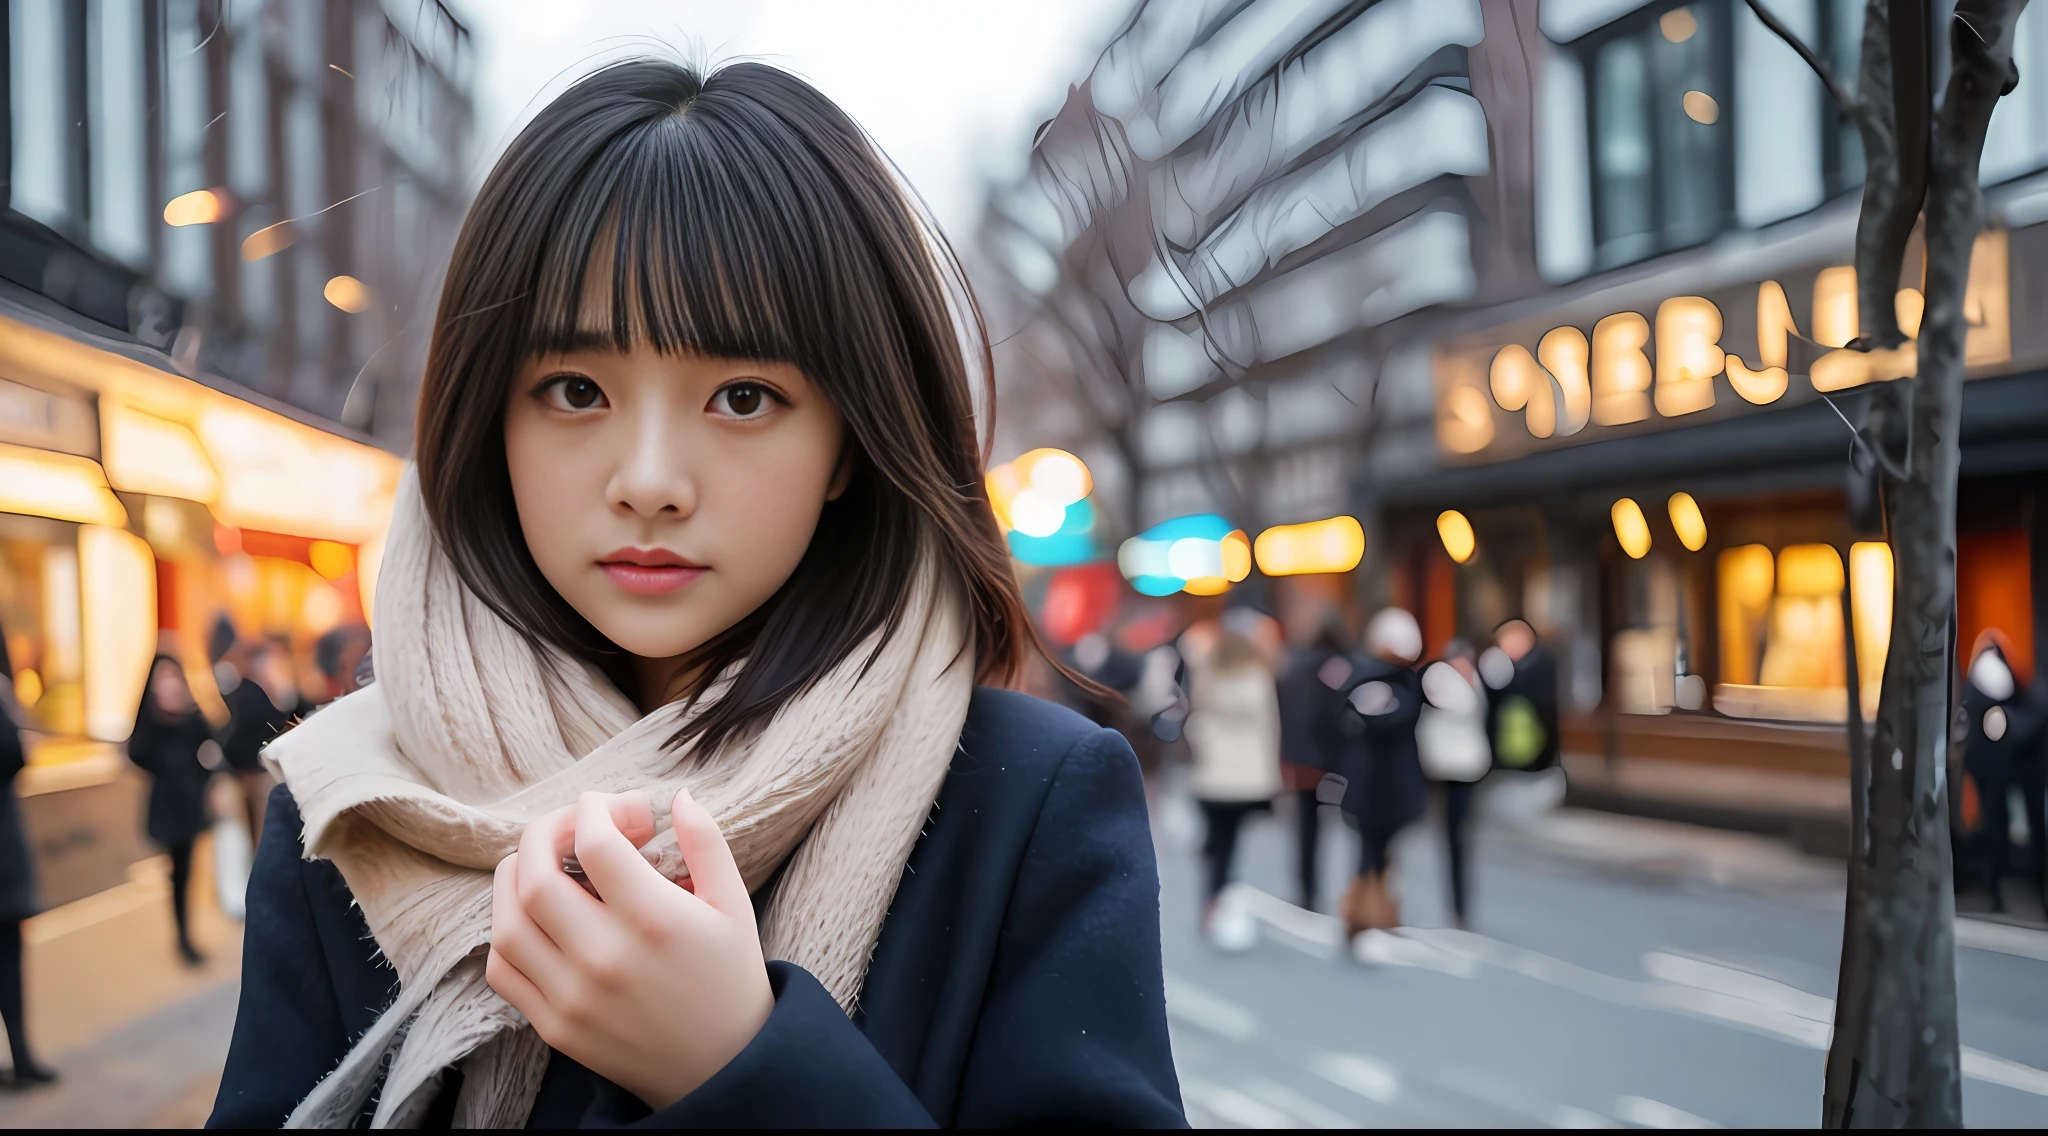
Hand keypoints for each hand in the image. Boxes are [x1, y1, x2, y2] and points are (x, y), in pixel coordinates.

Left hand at [486, 790, 772, 1109]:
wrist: (725, 1068)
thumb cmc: (731, 978)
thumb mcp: (734, 903)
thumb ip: (707, 841)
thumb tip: (678, 796)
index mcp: (656, 921)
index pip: (595, 842)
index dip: (597, 808)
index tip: (615, 808)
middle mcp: (606, 958)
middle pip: (536, 876)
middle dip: (546, 832)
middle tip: (573, 826)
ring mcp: (573, 997)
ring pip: (507, 921)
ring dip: (516, 876)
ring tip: (545, 862)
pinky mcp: (554, 1026)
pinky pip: (503, 969)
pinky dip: (506, 930)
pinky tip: (534, 914)